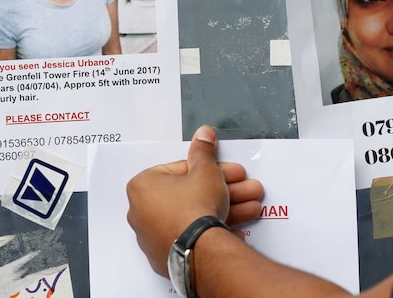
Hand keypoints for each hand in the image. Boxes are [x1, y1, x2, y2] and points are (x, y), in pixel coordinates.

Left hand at [126, 125, 263, 276]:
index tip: (227, 173)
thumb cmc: (194, 209)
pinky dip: (210, 233)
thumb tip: (203, 135)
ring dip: (224, 210)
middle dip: (223, 191)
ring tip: (250, 208)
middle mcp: (142, 213)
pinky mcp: (165, 258)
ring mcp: (153, 238)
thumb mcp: (206, 171)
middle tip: (243, 189)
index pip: (182, 170)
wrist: (199, 251)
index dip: (211, 170)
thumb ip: (204, 152)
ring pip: (193, 217)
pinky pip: (190, 239)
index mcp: (143, 187)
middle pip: (190, 195)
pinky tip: (232, 230)